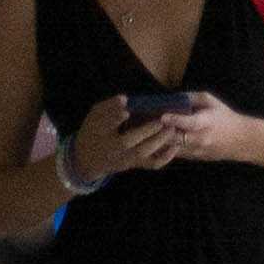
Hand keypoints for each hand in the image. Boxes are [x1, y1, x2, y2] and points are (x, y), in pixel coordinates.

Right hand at [65, 105, 182, 186]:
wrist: (87, 159)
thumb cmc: (92, 131)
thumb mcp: (94, 116)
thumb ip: (108, 106)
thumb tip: (124, 99)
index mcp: (100, 133)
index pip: (107, 125)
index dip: (116, 118)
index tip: (126, 110)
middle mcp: (112, 148)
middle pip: (128, 141)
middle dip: (146, 130)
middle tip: (161, 119)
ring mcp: (125, 158)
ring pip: (142, 153)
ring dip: (159, 141)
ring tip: (171, 128)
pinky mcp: (134, 164)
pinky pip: (152, 164)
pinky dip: (165, 157)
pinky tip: (175, 145)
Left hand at [133, 91, 250, 165]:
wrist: (240, 140)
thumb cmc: (224, 117)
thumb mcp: (212, 101)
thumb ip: (192, 98)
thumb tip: (172, 97)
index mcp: (206, 123)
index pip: (190, 123)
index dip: (175, 120)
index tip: (162, 116)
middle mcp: (200, 139)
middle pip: (176, 138)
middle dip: (160, 132)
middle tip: (143, 124)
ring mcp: (196, 151)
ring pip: (172, 149)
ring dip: (158, 141)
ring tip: (143, 132)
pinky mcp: (193, 158)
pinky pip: (174, 153)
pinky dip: (162, 147)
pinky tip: (151, 140)